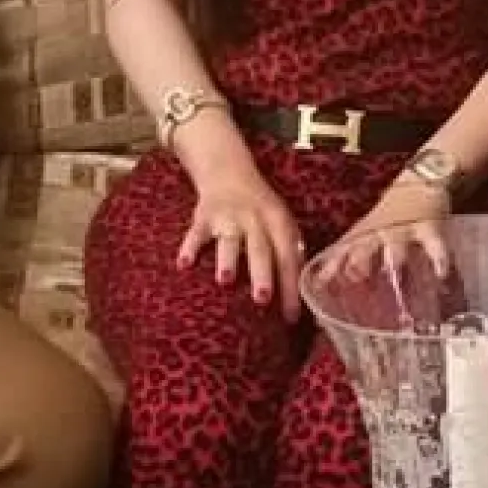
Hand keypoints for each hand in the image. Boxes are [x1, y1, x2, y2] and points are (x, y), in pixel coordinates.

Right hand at [177, 164, 304, 321]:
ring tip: (225, 281)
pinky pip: (196, 233)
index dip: (291, 287)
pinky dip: (189, 247)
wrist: (229, 171)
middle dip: (262, 274)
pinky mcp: (204, 216)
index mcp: (279, 223)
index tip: (291, 316)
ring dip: (227, 260)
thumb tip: (303, 290)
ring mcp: (228, 217)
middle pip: (260, 250)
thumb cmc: (261, 206)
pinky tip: (184, 264)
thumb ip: (290, 250)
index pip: (288, 258)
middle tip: (263, 299)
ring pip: (229, 241)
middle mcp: (255, 220)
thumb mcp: (281, 221)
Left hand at [311, 176, 452, 285]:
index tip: (319, 285)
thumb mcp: (367, 230)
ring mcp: (405, 229)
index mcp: (364, 233)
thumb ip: (349, 255)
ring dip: (395, 257)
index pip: (342, 251)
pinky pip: (434, 244)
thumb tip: (323, 282)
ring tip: (393, 272)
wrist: (421, 181)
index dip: (330, 267)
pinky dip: (439, 258)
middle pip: (366, 245)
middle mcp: (381, 232)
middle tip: (354, 277)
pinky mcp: (430, 226)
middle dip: (360, 260)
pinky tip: (440, 273)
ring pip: (398, 243)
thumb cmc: (389, 215)